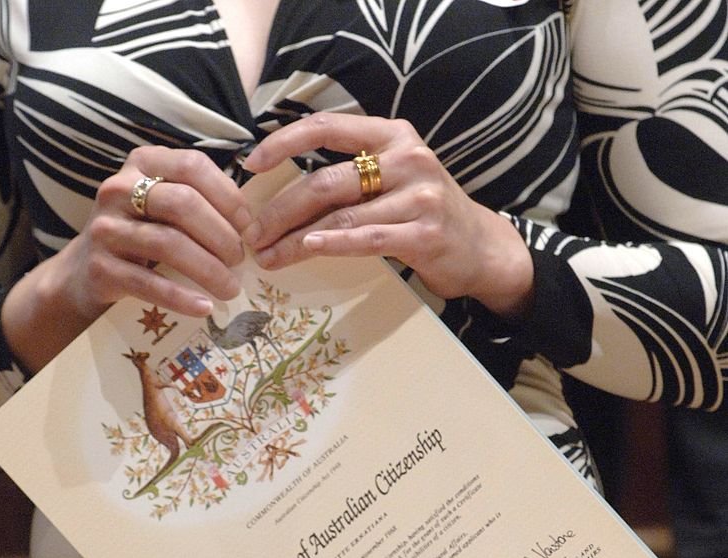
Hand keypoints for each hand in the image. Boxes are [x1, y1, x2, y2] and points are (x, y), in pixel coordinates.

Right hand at [2, 146, 251, 372]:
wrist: (85, 273)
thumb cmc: (141, 236)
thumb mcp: (164, 207)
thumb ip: (200, 202)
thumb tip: (255, 224)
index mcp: (143, 164)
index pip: (193, 167)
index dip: (228, 197)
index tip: (249, 228)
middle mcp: (119, 189)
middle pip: (183, 205)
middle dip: (221, 236)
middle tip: (240, 262)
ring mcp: (106, 228)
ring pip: (167, 243)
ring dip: (208, 269)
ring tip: (230, 289)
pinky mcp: (100, 267)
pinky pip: (149, 283)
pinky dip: (182, 298)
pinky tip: (204, 308)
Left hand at [242, 113, 532, 317]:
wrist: (480, 247)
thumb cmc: (424, 214)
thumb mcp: (394, 177)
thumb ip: (351, 174)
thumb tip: (283, 191)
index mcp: (392, 136)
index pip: (326, 127)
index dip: (283, 143)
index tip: (250, 166)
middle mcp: (407, 158)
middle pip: (325, 181)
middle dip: (280, 210)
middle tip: (253, 234)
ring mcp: (418, 196)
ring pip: (341, 215)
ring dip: (296, 238)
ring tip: (269, 256)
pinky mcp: (424, 233)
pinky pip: (368, 238)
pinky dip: (335, 244)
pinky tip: (308, 249)